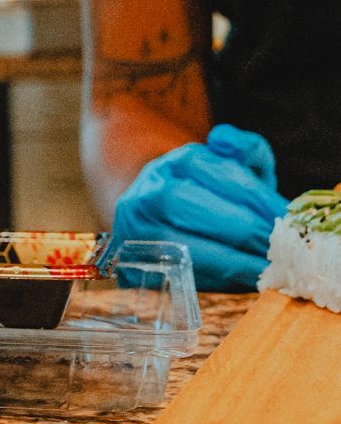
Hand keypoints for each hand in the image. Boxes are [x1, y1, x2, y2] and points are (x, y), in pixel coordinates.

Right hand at [112, 123, 285, 289]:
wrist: (154, 220)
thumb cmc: (205, 195)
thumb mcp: (228, 167)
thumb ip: (245, 150)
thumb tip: (224, 141)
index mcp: (180, 162)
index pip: (228, 178)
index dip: (263, 202)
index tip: (289, 222)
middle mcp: (152, 192)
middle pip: (207, 213)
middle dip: (250, 234)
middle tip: (281, 250)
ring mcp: (137, 230)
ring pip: (190, 247)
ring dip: (235, 262)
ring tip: (265, 269)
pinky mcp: (134, 265)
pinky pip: (178, 274)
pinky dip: (214, 281)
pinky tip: (240, 282)